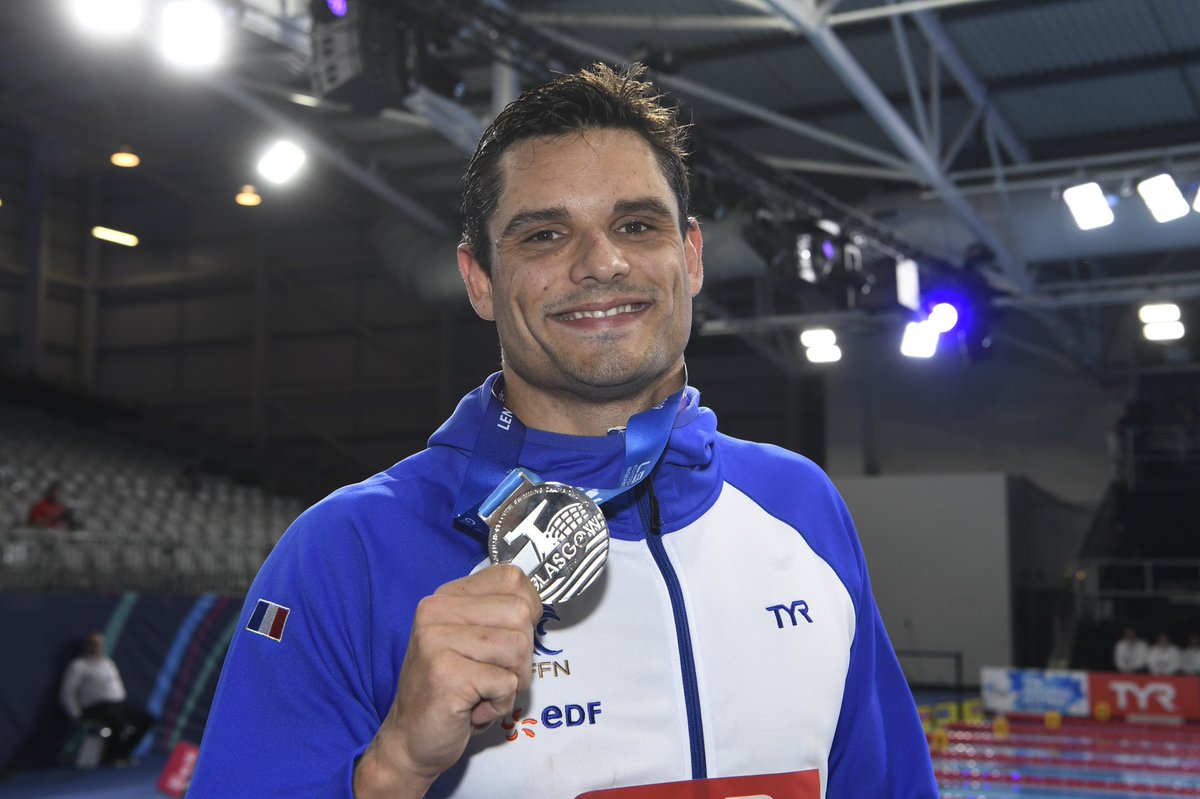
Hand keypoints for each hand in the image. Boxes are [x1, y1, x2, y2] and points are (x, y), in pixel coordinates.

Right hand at [354, 564, 541, 797]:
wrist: (411, 740)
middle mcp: (437, 611)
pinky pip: (506, 682)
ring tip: (483, 691)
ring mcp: (437, 641)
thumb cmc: (452, 692)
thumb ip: (497, 617)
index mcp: (446, 597)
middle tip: (494, 675)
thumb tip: (536, 605)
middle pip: (520, 612)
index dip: (527, 611)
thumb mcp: (472, 642)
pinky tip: (474, 708)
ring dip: (512, 680)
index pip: (512, 578)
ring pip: (518, 647)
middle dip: (522, 653)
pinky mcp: (445, 674)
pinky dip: (500, 704)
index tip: (510, 637)